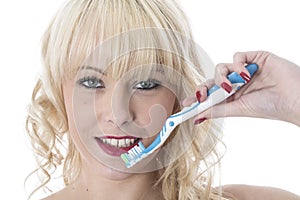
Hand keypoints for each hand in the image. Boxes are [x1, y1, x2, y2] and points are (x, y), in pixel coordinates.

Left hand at [182, 51, 299, 125]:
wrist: (294, 99)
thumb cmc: (270, 107)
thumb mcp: (238, 109)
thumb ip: (217, 110)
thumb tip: (197, 117)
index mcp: (233, 96)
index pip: (210, 94)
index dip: (197, 97)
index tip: (185, 104)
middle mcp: (236, 83)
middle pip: (212, 80)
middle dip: (204, 88)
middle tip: (201, 96)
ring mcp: (244, 71)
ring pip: (221, 67)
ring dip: (222, 77)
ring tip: (231, 87)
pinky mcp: (254, 59)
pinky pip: (237, 56)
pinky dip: (237, 66)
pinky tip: (245, 76)